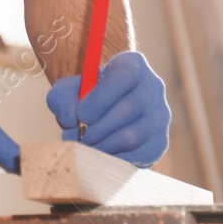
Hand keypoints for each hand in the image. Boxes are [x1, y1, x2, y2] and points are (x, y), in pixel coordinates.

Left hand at [47, 51, 171, 167]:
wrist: (103, 109)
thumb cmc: (83, 95)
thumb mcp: (66, 89)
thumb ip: (62, 99)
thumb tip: (71, 120)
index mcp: (133, 65)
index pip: (124, 77)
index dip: (101, 98)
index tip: (80, 115)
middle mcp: (153, 89)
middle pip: (128, 110)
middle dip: (97, 128)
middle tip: (76, 137)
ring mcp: (160, 117)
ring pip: (133, 136)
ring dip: (102, 145)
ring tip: (83, 146)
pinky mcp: (160, 142)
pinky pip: (137, 156)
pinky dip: (113, 158)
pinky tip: (98, 152)